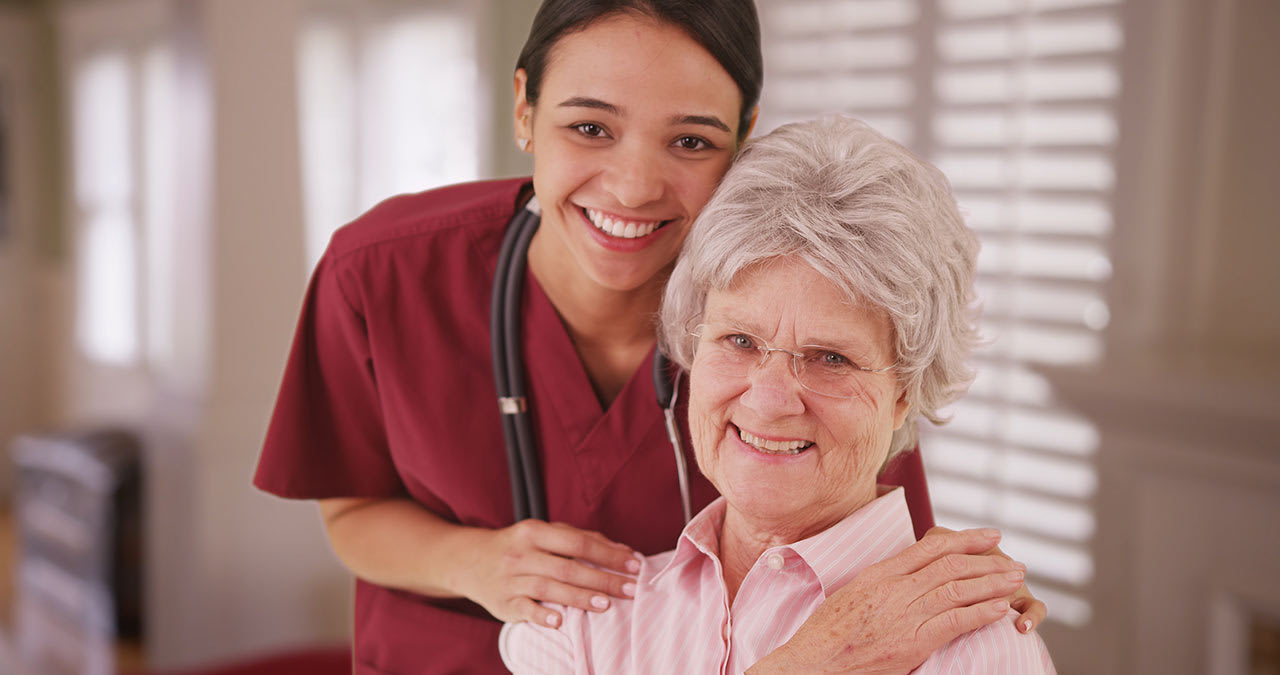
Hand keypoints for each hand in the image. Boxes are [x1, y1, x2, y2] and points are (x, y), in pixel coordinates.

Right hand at [455, 519, 641, 628]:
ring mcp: (510, 579)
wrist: (469, 561)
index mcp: (535, 532)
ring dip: (579, 597)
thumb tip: (622, 549)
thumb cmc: (518, 546)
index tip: (634, 565)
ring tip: (605, 605)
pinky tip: (560, 621)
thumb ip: (580, 539)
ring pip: (548, 588)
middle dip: (602, 579)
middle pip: (568, 567)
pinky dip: (541, 615)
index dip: (608, 555)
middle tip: (630, 589)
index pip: (578, 543)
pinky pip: (523, 609)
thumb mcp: (544, 534)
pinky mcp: (502, 603)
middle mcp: (521, 554)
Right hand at [748, 528, 1025, 674]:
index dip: (964, 539)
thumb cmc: (826, 635)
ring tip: (1015, 580)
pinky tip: (1001, 609)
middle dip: (987, 560)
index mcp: (878, 574)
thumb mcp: (850, 595)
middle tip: (1013, 560)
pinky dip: (982, 613)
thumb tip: (904, 575)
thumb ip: (880, 583)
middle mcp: (893, 588)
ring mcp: (903, 614)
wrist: (814, 662)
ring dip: (992, 583)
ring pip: (958, 588)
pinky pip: (955, 621)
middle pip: (950, 565)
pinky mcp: (913, 642)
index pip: (930, 548)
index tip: (988, 536)